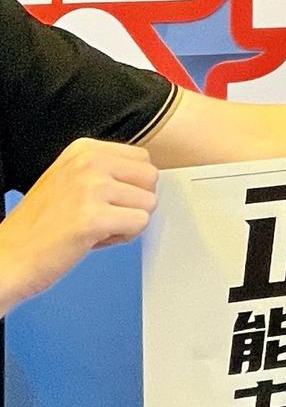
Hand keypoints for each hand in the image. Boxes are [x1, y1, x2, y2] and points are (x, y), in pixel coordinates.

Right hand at [0, 139, 158, 315]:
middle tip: (105, 217)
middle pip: (150, 177)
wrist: (9, 257)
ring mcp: (91, 188)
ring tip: (96, 229)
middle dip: (135, 202)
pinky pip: (140, 224)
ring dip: (128, 222)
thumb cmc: (39, 227)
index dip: (130, 186)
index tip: (106, 200)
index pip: (142, 158)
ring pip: (148, 203)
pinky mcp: (94, 218)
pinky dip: (123, 238)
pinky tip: (95, 240)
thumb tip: (148, 175)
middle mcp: (89, 161)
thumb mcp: (69, 179)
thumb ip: (105, 170)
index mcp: (84, 149)